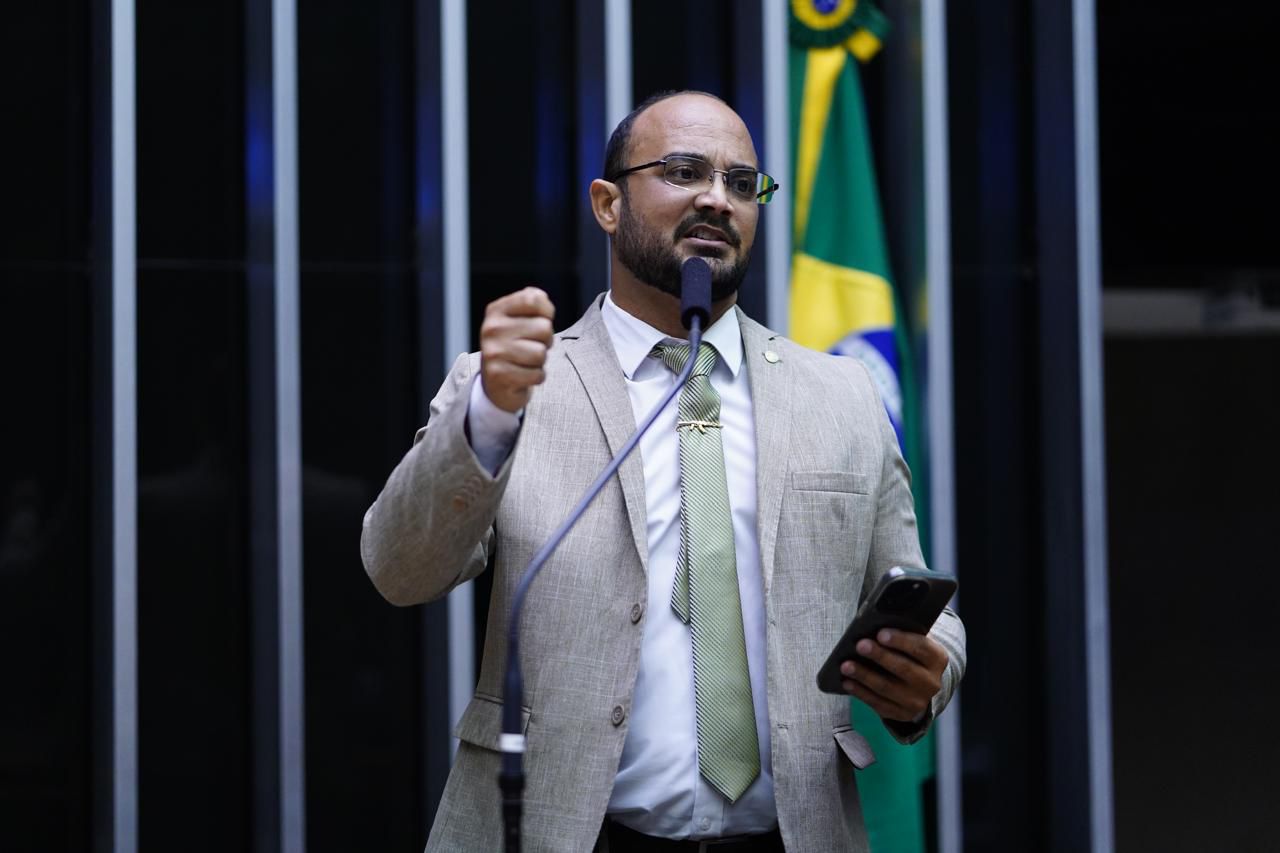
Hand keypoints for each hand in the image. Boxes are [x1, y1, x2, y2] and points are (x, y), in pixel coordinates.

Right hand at [479, 287, 555, 412]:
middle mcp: (492, 328)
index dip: (547, 311)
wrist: (496, 383)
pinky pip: (537, 374)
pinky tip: (524, 374)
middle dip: (546, 340)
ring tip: (527, 361)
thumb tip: (541, 298)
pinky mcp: (499, 374)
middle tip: (532, 346)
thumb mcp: (518, 320)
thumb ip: (531, 303)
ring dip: (540, 360)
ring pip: (541, 353)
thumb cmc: (514, 347)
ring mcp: (493, 352)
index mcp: (497, 310)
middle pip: (544, 328)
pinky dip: (536, 377)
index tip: (541, 320)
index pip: (534, 299)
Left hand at [840, 629, 947, 722]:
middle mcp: (931, 682)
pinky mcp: (902, 714)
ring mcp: (918, 701)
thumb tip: (871, 630)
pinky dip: (861, 692)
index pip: (920, 647)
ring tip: (845, 665)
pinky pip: (878, 704)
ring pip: (887, 688)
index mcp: (937, 659)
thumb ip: (900, 636)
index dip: (900, 640)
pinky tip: (847, 682)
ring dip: (864, 676)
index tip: (880, 633)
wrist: (920, 684)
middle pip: (903, 668)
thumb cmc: (910, 654)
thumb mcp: (913, 642)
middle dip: (880, 656)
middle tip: (860, 645)